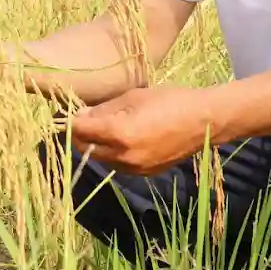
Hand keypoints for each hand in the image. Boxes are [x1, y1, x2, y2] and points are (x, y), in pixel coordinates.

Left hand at [67, 85, 217, 175]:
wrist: (204, 121)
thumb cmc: (170, 101)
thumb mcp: (134, 97)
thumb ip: (104, 108)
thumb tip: (81, 114)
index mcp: (118, 134)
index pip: (80, 131)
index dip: (69, 122)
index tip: (66, 114)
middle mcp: (123, 156)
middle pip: (87, 148)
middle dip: (80, 135)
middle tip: (81, 120)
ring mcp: (134, 168)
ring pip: (102, 159)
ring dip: (96, 145)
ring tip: (101, 128)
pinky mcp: (145, 173)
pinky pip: (119, 164)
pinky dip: (113, 153)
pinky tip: (121, 139)